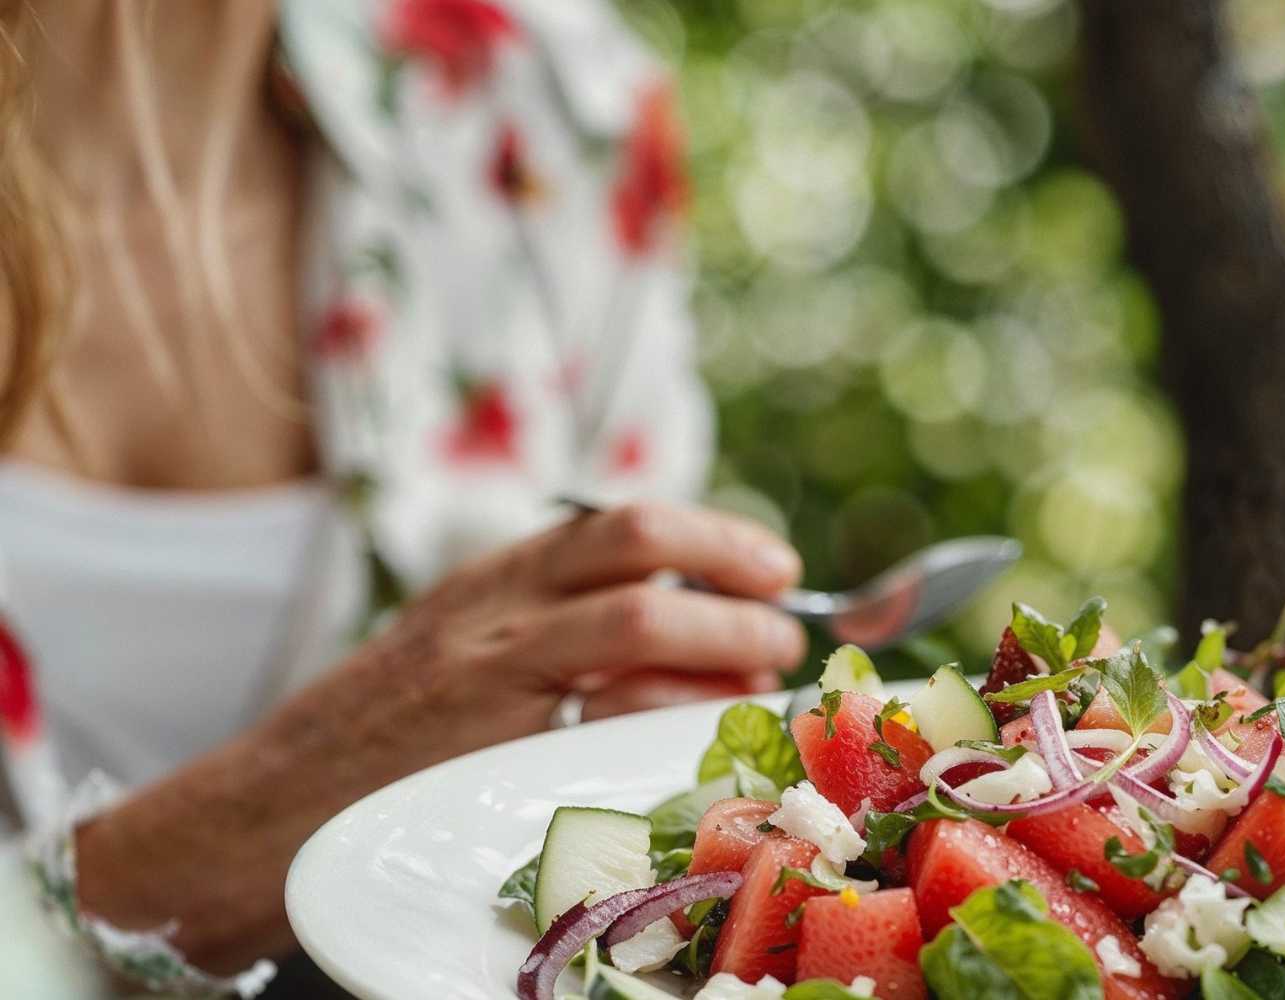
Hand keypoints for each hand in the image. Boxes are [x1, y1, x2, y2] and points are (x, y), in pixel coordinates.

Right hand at [394, 500, 806, 730]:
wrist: (271, 805)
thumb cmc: (383, 733)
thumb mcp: (461, 648)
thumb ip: (552, 625)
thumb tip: (685, 626)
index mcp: (495, 578)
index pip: (619, 524)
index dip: (712, 537)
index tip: (771, 565)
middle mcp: (496, 608)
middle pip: (637, 547)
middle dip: (732, 573)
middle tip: (784, 615)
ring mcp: (491, 672)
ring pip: (636, 620)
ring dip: (723, 640)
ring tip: (762, 672)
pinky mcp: (489, 743)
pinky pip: (606, 713)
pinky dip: (672, 712)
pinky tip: (700, 727)